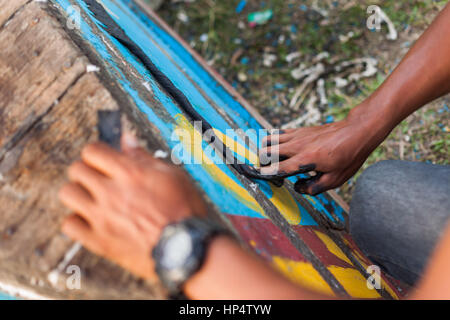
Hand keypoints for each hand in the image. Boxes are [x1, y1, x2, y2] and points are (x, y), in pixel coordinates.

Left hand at [58, 134, 206, 279]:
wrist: (187, 248)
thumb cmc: (184, 212)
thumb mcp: (172, 176)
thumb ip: (144, 157)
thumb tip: (127, 140)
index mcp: (130, 173)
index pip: (92, 150)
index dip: (97, 153)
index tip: (103, 160)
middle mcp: (111, 192)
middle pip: (76, 169)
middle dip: (86, 169)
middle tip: (98, 178)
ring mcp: (102, 217)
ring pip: (67, 193)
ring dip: (78, 192)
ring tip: (92, 198)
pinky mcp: (99, 241)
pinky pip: (69, 224)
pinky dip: (77, 220)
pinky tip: (91, 220)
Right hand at [259, 105, 389, 194]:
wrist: (356, 131)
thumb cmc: (348, 156)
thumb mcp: (336, 179)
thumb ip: (315, 187)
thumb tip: (298, 188)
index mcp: (306, 159)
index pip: (279, 168)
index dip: (267, 174)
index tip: (260, 177)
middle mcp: (298, 146)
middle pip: (268, 152)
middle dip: (264, 163)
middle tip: (271, 171)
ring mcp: (297, 136)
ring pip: (269, 140)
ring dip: (266, 151)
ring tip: (272, 160)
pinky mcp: (300, 130)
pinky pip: (279, 133)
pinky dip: (274, 141)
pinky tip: (280, 149)